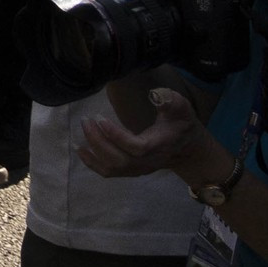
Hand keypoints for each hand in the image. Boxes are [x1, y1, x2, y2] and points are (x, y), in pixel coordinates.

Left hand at [78, 88, 206, 182]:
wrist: (187, 148)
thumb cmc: (180, 125)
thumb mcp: (180, 108)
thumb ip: (170, 100)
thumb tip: (155, 94)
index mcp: (158, 145)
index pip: (135, 147)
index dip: (116, 135)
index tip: (99, 117)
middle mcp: (147, 161)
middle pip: (119, 159)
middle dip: (98, 141)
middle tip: (86, 120)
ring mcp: (138, 169)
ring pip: (112, 168)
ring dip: (93, 150)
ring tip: (83, 128)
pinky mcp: (131, 170)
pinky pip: (109, 172)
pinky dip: (92, 163)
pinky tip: (80, 148)